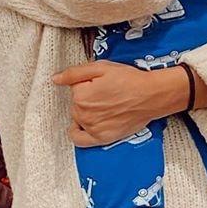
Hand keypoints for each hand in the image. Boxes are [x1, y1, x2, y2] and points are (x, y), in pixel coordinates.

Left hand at [52, 61, 187, 146]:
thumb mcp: (101, 67)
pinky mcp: (101, 138)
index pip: (74, 89)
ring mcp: (92, 127)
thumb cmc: (129, 80)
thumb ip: (74, 73)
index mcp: (80, 95)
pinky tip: (84, 126)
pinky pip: (79, 139)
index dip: (87, 84)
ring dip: (87, 112)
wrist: (151, 96)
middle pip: (76, 104)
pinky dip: (78, 132)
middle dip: (86, 98)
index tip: (100, 83)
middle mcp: (83, 113)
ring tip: (105, 106)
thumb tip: (55, 79)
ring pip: (79, 118)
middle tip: (105, 94)